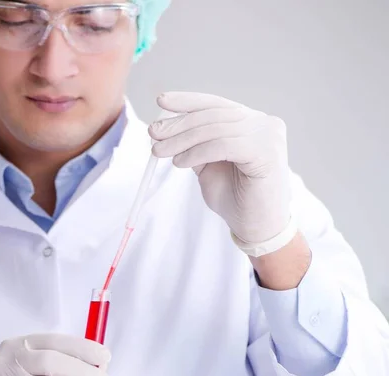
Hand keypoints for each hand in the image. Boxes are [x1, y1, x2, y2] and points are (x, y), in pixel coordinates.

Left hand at [149, 92, 292, 248]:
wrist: (256, 228)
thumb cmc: (235, 198)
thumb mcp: (208, 166)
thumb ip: (195, 145)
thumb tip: (164, 127)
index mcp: (251, 122)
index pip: (216, 104)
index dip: (187, 101)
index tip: (161, 101)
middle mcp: (263, 124)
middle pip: (212, 115)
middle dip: (178, 124)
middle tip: (153, 133)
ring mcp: (268, 135)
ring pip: (214, 130)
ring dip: (181, 140)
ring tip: (159, 152)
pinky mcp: (266, 151)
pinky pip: (222, 145)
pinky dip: (196, 153)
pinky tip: (179, 163)